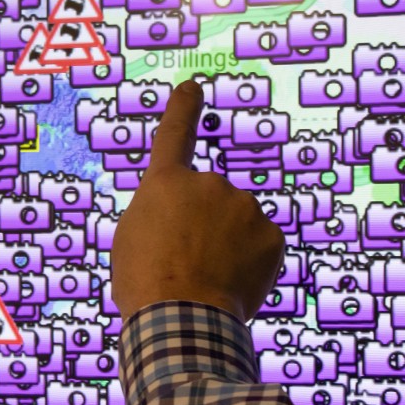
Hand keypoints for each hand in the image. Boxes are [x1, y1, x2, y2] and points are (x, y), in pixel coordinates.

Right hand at [109, 79, 286, 323]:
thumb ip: (159, 215)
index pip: (175, 134)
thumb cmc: (145, 283)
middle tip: (183, 265)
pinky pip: (261, 248)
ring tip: (205, 281)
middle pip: (209, 202)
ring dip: (226, 248)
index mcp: (166, 183)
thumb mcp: (132, 240)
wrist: (181, 318)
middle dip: (202, 228)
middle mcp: (209, 183)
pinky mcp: (272, 235)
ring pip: (237, 226)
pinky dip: (250, 265)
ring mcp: (245, 207)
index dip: (184, 109)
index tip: (192, 87)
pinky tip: (231, 286)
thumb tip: (182, 221)